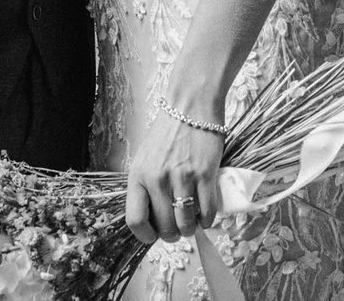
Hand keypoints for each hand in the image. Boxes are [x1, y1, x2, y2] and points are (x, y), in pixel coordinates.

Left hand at [124, 102, 224, 243]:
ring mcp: (182, 178)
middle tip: (177, 229)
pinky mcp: (205, 175)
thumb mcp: (145, 158)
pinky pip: (208, 212)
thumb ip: (146, 187)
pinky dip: (208, 220)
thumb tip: (154, 219)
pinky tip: (206, 215)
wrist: (190, 106)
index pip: (135, 220)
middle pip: (164, 227)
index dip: (145, 236)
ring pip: (186, 224)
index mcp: (138, 175)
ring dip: (190, 229)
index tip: (153, 235)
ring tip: (192, 222)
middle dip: (172, 234)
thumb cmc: (167, 133)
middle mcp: (158, 179)